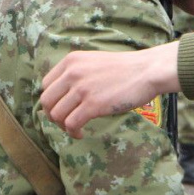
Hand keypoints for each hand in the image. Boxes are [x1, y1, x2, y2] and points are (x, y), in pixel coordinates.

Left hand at [42, 42, 180, 138]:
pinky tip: (81, 133)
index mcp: (71, 61)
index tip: (62, 108)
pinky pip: (71, 124)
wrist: (147, 70)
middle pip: (47, 101)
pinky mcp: (93, 105)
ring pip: (56, 115)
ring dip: (63, 126)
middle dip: (53, 116)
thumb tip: (62, 95)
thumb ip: (77, 73)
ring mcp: (82, 89)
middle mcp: (72, 73)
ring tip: (76, 128)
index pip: (45, 85)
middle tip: (67, 121)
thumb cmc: (125, 69)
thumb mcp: (94, 62)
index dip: (51, 101)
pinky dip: (73, 133)